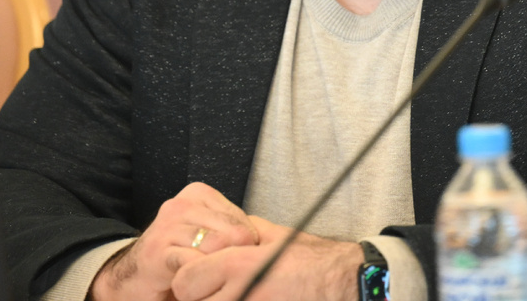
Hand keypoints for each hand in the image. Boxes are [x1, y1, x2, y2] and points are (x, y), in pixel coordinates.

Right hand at [90, 183, 259, 300]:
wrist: (133, 278)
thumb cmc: (178, 258)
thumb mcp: (210, 236)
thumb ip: (233, 232)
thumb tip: (263, 244)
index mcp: (199, 194)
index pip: (244, 220)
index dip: (245, 247)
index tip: (229, 259)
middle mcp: (182, 204)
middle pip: (235, 232)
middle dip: (233, 258)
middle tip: (219, 272)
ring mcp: (168, 226)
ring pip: (217, 247)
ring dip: (215, 270)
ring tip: (206, 278)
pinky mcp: (158, 252)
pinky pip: (194, 265)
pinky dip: (199, 280)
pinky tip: (191, 283)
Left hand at [169, 216, 360, 300]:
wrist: (342, 284)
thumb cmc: (312, 261)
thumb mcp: (273, 235)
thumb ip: (242, 234)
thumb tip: (221, 233)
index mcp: (238, 264)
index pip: (185, 281)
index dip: (190, 278)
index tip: (200, 276)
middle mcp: (240, 292)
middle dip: (201, 295)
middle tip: (217, 288)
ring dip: (218, 300)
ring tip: (237, 291)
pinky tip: (255, 298)